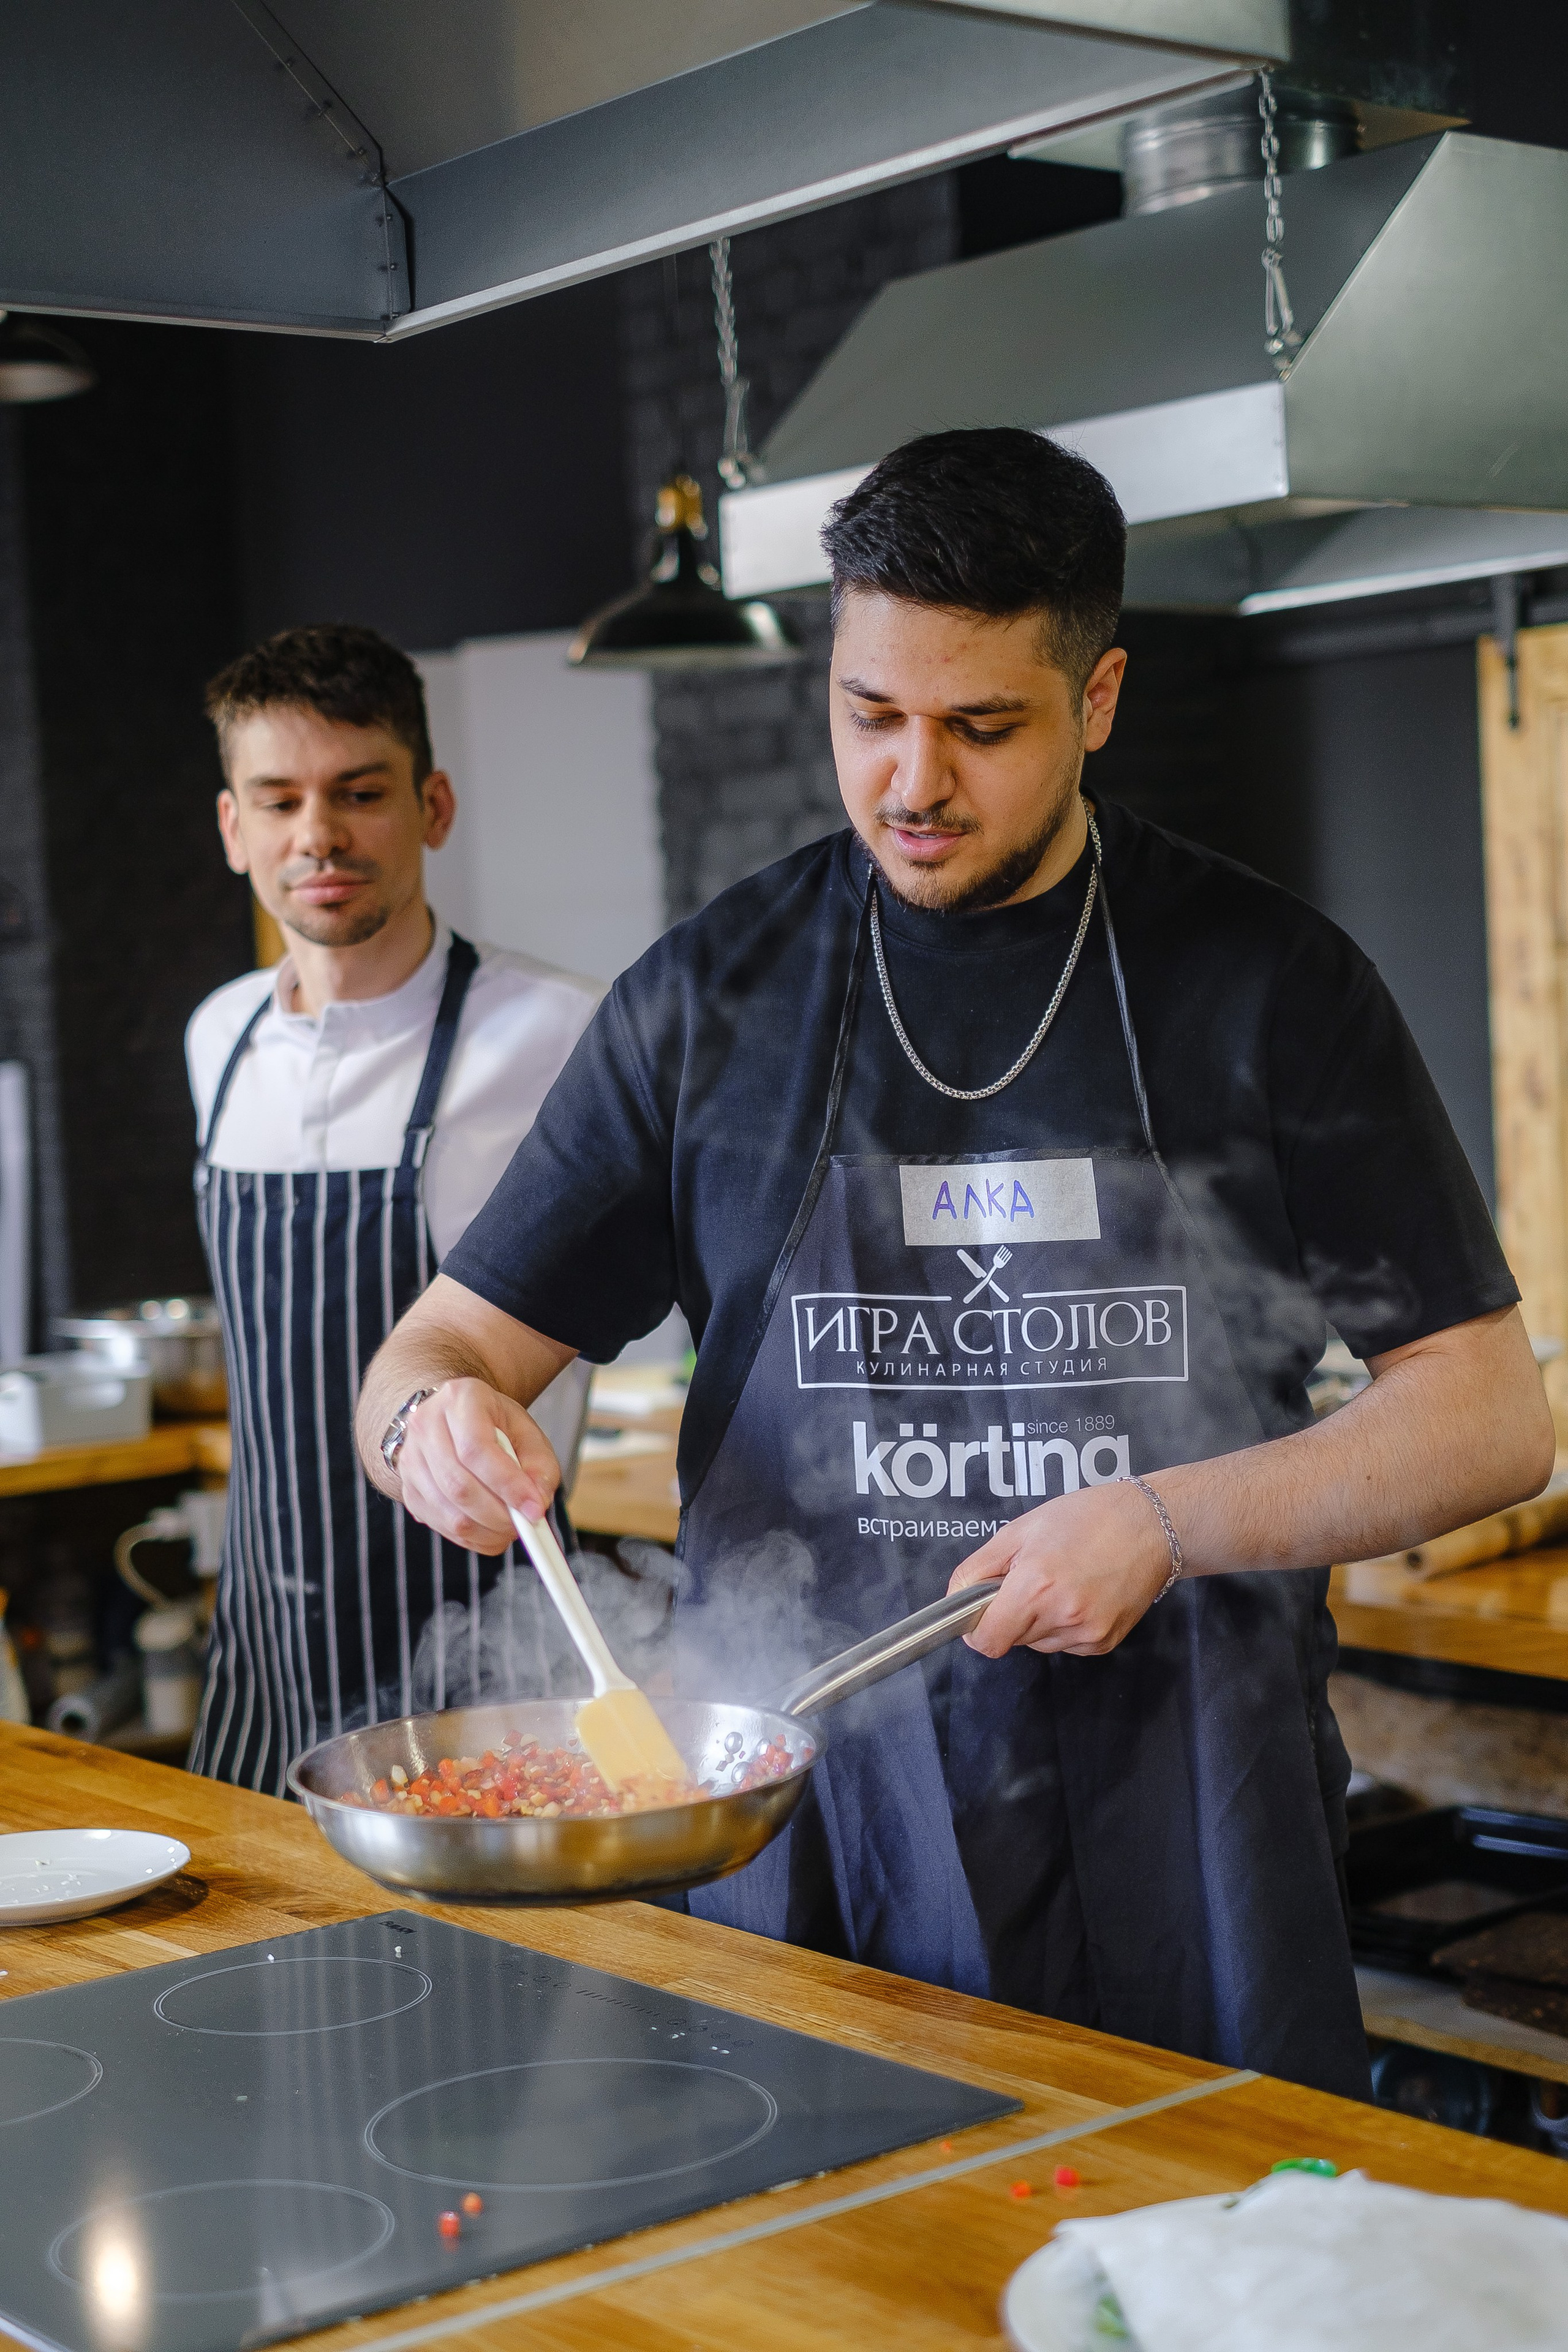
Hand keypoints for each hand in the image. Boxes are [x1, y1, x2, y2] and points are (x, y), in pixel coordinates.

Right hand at [392, 1378, 559, 1554]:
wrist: (454, 1419)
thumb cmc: (494, 1425)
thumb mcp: (526, 1432)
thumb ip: (539, 1466)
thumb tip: (536, 1503)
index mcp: (459, 1399)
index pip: (476, 1449)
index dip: (507, 1484)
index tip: (533, 1509)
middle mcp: (426, 1425)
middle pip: (458, 1485)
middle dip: (498, 1515)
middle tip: (525, 1524)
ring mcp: (410, 1459)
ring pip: (448, 1512)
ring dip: (486, 1531)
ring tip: (510, 1528)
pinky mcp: (408, 1490)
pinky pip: (440, 1525)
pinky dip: (471, 1537)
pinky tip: (489, 1530)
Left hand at [949, 1478, 1174, 1656]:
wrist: (1150, 1525)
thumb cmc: (1085, 1518)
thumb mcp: (1019, 1530)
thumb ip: (978, 1569)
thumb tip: (955, 1600)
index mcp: (1035, 1585)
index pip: (988, 1641)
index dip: (977, 1629)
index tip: (982, 1611)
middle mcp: (1062, 1615)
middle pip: (1012, 1640)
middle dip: (1012, 1614)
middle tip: (1033, 1578)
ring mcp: (1087, 1633)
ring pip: (1039, 1643)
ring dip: (1039, 1621)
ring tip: (1063, 1581)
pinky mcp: (1104, 1643)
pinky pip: (1066, 1643)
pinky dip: (1065, 1625)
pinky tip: (1082, 1594)